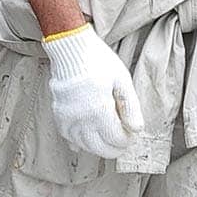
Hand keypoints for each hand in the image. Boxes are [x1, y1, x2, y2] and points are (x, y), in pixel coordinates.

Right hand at [41, 24, 143, 157]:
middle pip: (100, 148)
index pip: (116, 139)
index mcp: (99, 110)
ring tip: (108, 139)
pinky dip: (80, 142)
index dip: (127, 140)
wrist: (70, 48)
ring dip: (98, 147)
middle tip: (122, 140)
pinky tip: (88, 137)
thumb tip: (137, 129)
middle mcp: (81, 119)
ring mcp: (67, 119)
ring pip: (84, 146)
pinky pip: (69, 138)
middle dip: (114, 148)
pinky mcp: (59, 116)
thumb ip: (130, 107)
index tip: (132, 134)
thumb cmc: (98, 61)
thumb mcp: (122, 79)